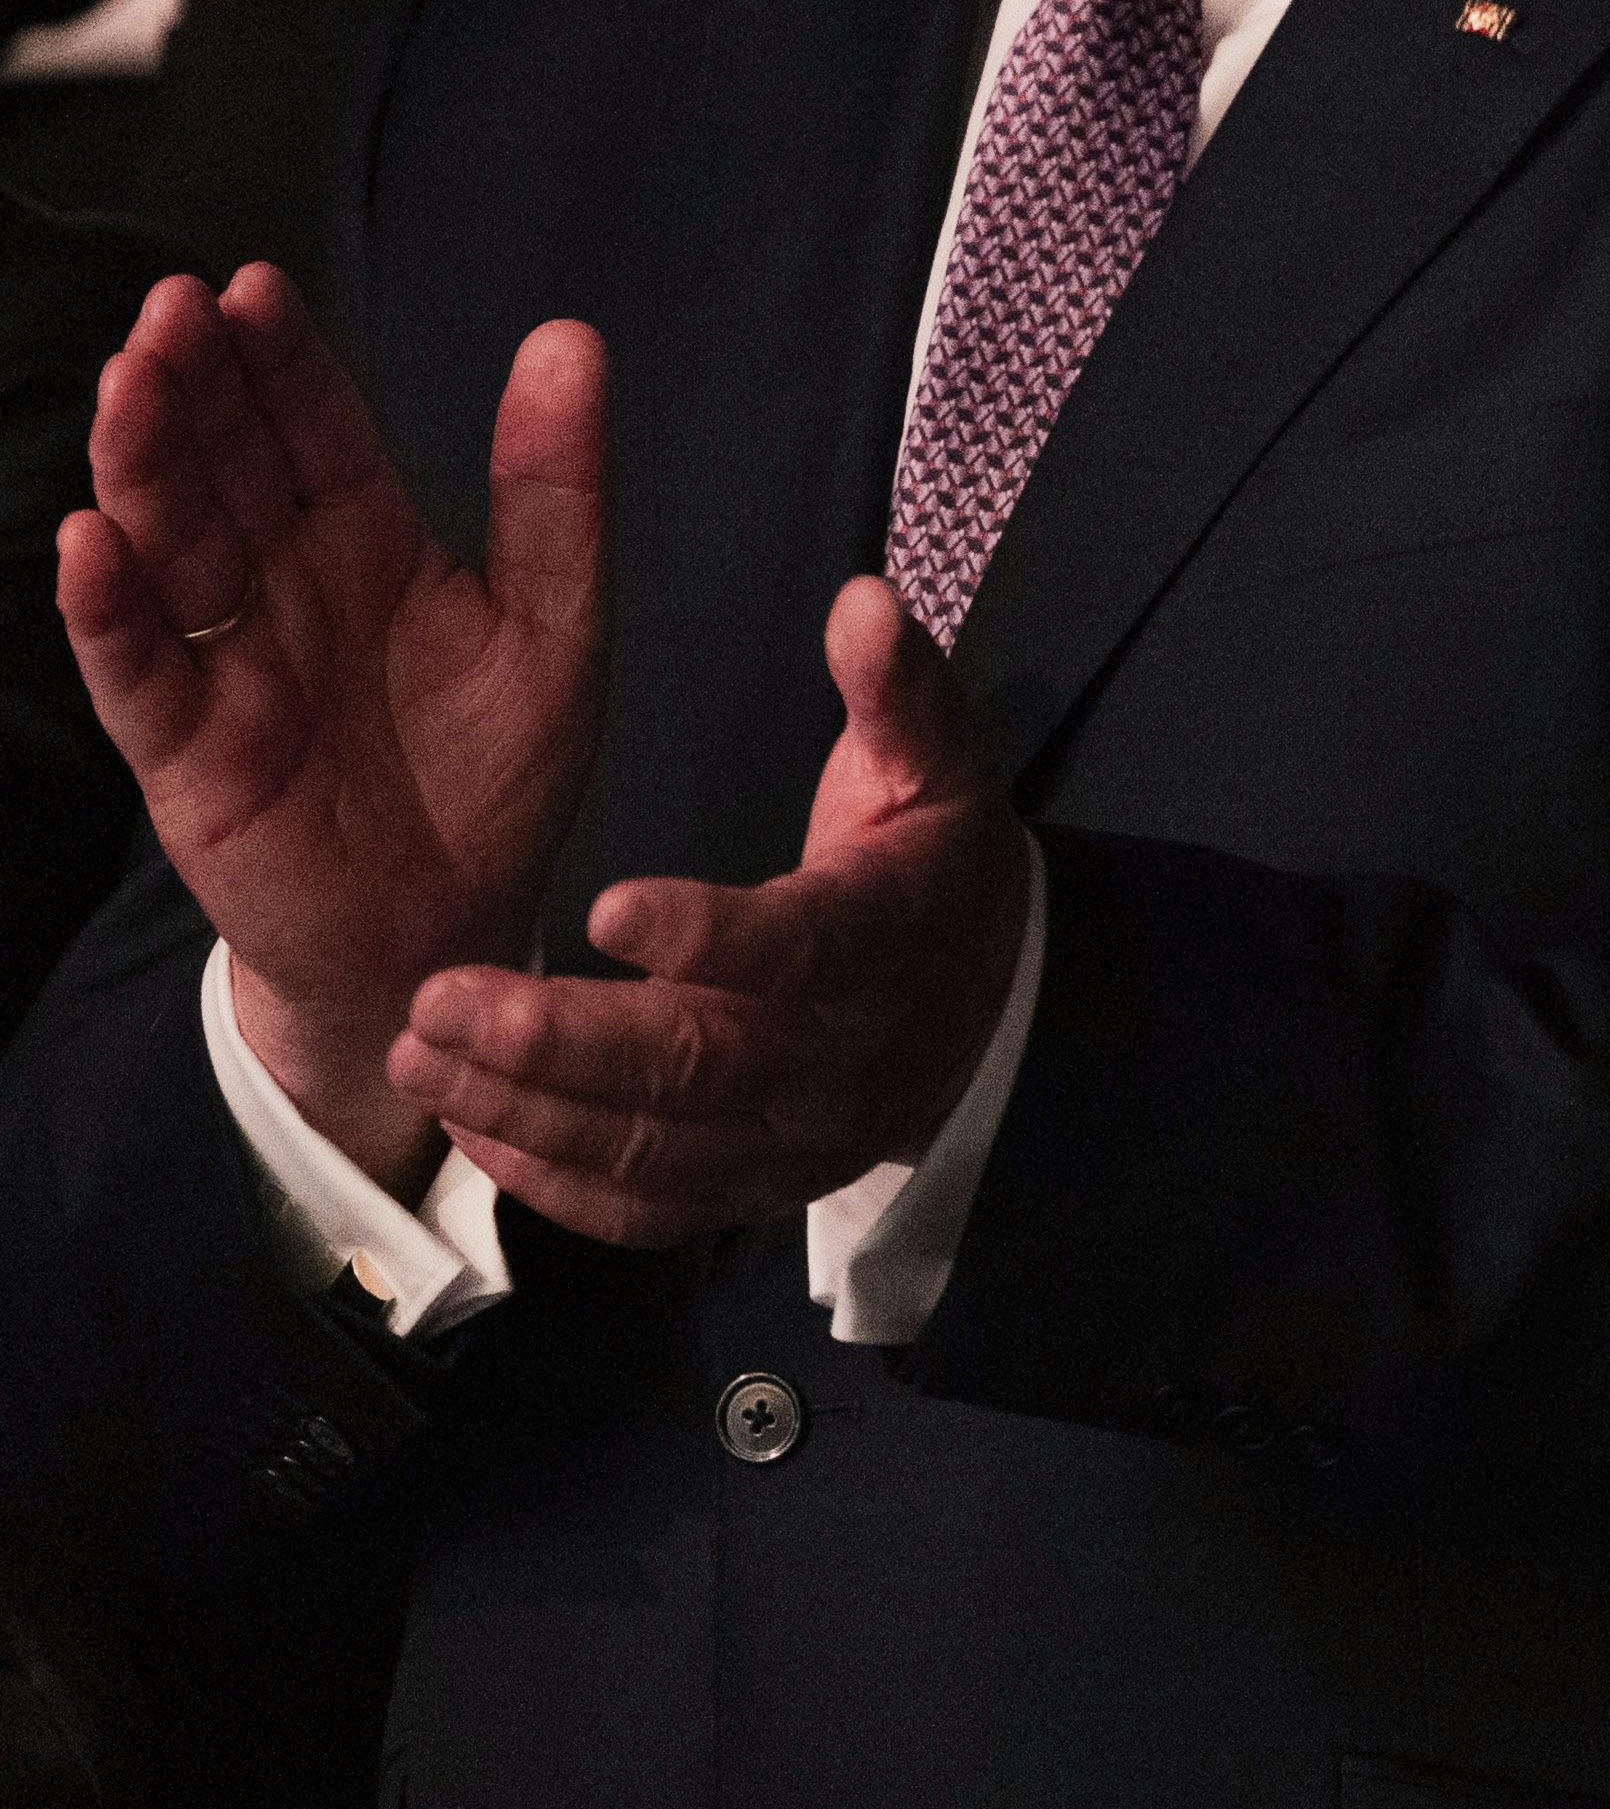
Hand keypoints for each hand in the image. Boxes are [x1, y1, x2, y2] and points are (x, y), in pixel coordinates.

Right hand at [56, 275, 605, 1191]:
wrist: (462, 920)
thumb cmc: (503, 769)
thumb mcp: (558, 620)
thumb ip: (556, 490)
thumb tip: (570, 335)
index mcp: (368, 539)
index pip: (312, 428)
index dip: (282, 361)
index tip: (253, 286)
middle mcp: (280, 584)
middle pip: (225, 468)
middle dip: (196, 389)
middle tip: (172, 310)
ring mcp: (224, 662)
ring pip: (168, 549)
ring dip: (143, 469)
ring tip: (130, 386)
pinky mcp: (187, 751)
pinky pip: (140, 671)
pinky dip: (109, 611)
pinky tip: (88, 543)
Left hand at [381, 579, 1033, 1240]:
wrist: (994, 1010)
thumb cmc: (931, 863)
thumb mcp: (937, 762)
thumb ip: (896, 686)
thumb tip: (861, 598)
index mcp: (886, 934)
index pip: (796, 946)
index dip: (707, 934)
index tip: (603, 905)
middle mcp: (837, 1053)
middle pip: (694, 1065)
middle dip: (557, 1039)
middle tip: (437, 997)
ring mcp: (792, 1137)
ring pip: (652, 1145)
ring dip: (526, 1106)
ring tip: (417, 1053)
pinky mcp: (752, 1188)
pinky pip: (647, 1209)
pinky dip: (553, 1182)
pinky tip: (471, 1128)